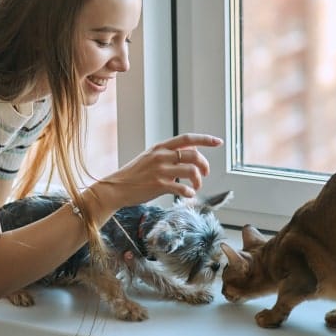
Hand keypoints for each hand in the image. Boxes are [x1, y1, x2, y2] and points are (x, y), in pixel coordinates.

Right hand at [91, 133, 222, 209]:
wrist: (116, 188)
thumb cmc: (135, 174)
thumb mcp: (151, 157)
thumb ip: (169, 153)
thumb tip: (190, 150)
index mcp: (160, 147)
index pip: (187, 139)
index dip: (205, 139)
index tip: (218, 142)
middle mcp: (161, 156)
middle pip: (194, 155)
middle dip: (205, 165)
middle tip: (205, 174)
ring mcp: (160, 170)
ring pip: (191, 171)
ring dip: (199, 181)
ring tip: (196, 187)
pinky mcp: (158, 185)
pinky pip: (182, 188)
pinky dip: (189, 193)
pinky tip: (188, 196)